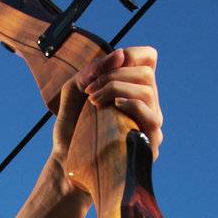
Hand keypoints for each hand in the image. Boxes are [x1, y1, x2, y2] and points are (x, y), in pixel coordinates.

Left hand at [49, 45, 163, 181]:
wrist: (67, 163)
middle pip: (146, 72)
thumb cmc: (72, 129)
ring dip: (116, 88)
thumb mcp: (74, 91)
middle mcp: (147, 105)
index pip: (148, 59)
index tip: (103, 69)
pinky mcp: (148, 144)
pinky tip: (111, 107)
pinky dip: (130, 104)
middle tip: (89, 91)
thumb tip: (119, 55)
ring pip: (147, 91)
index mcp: (133, 90)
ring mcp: (149, 125)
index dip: (130, 54)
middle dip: (114, 75)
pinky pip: (150, 115)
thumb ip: (91, 70)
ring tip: (93, 101)